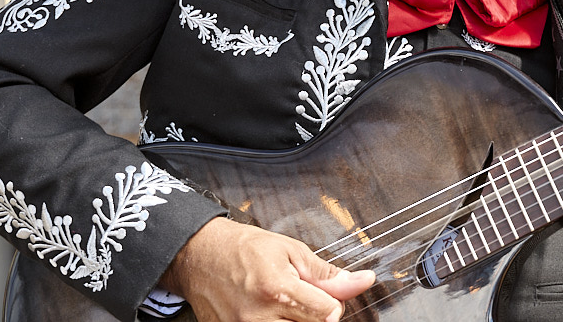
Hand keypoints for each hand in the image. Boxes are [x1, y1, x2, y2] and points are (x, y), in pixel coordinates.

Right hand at [160, 217, 375, 321]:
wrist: (200, 255)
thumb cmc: (244, 248)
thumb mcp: (290, 250)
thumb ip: (326, 273)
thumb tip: (362, 282)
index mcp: (277, 288)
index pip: (327, 313)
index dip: (333, 303)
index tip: (327, 296)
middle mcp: (258, 317)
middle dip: (315, 316)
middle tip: (304, 300)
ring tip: (286, 307)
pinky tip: (272, 314)